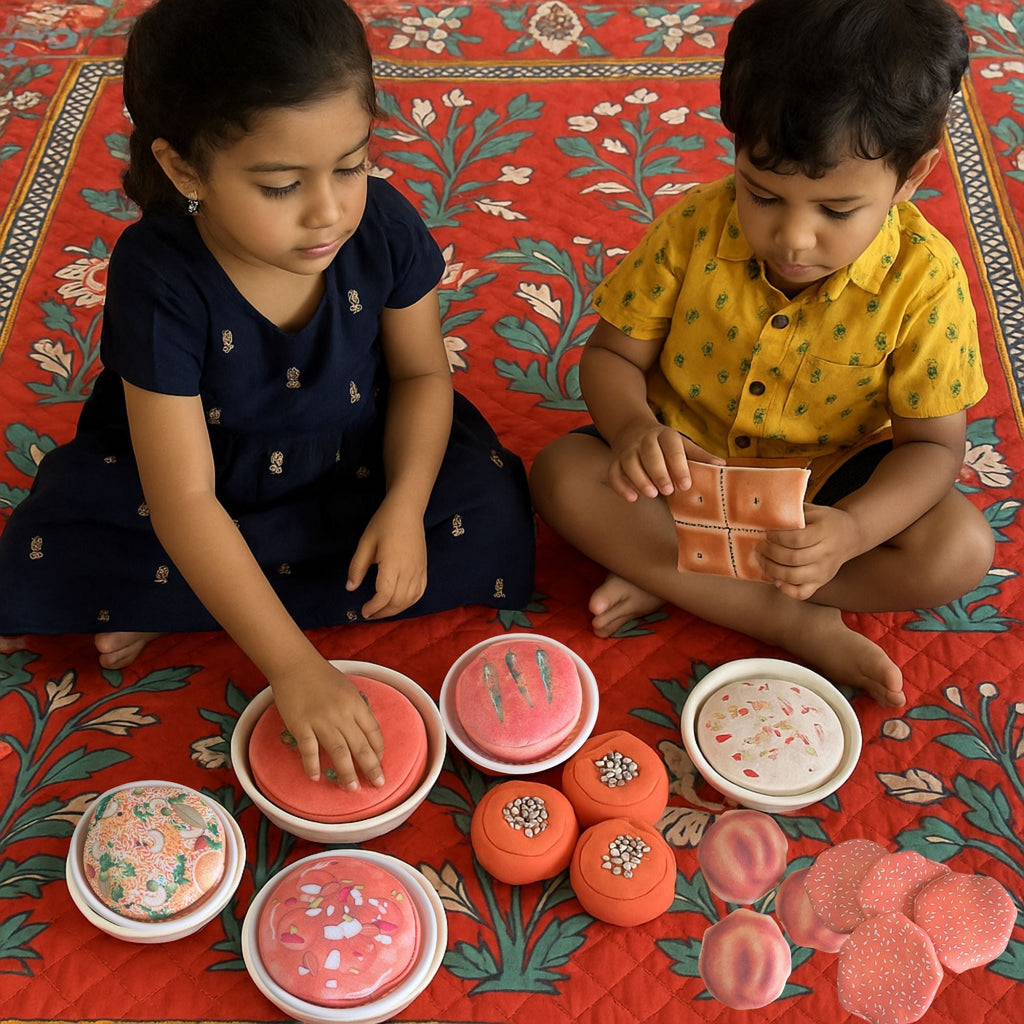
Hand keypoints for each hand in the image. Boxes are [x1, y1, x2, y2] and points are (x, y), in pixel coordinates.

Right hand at [270, 657, 384, 786]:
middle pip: (361, 746)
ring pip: (339, 751)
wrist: (296, 665)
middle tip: (378, 784)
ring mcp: (321, 720)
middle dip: (371, 768)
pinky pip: (309, 749)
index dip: (378, 751)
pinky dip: (313, 765)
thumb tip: (366, 733)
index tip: (379, 763)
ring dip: (347, 772)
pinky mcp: (301, 724)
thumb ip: (357, 710)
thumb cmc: (323, 677)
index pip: (373, 732)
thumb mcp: (348, 690)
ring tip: (351, 788)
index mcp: (356, 704)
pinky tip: (316, 777)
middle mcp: (342, 714)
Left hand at [347, 495, 426, 618]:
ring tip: (382, 611)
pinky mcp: (424, 568)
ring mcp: (419, 570)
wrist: (407, 510)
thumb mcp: (365, 543)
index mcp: (392, 563)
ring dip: (396, 610)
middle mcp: (408, 569)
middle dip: (383, 612)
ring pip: (410, 600)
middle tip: (369, 614)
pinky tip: (399, 603)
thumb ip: (357, 567)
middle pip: (398, 601)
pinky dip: (409, 602)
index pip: (384, 594)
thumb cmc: (384, 523)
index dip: (373, 607)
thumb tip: (350, 587)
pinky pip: (419, 592)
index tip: (363, 611)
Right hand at [608, 418, 722, 501]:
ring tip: (651, 494)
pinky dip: (620, 486)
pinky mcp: (614, 460)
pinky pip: (614, 472)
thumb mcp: (682, 445)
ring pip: (629, 462)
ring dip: (639, 479)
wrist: (632, 429)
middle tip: (668, 491)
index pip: (672, 448)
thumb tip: (722, 465)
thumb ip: (699, 456)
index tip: (686, 485)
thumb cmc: (664, 444)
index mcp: (664, 435)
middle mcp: (644, 440)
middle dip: (659, 473)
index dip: (679, 466)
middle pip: (650, 454)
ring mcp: (627, 450)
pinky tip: (632, 498)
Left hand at [758, 503, 860, 599]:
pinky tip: (776, 580)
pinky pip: (802, 593)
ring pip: (795, 577)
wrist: (851, 536)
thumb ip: (793, 513)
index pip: (797, 539)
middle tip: (760, 546)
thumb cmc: (825, 521)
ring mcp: (824, 571)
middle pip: (793, 559)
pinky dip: (786, 590)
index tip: (767, 533)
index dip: (777, 538)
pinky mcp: (821, 582)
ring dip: (773, 570)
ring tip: (762, 560)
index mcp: (824, 532)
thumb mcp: (814, 511)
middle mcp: (826, 554)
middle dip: (770, 553)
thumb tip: (766, 514)